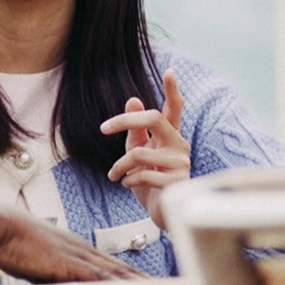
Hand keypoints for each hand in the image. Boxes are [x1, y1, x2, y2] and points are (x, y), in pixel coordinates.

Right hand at [0, 203, 146, 282]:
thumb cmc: (7, 240)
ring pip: (118, 275)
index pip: (114, 266)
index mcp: (76, 250)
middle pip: (124, 270)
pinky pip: (99, 281)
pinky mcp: (67, 266)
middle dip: (150, 284)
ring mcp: (77, 257)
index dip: (136, 277)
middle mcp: (83, 252)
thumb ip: (47, 274)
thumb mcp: (33, 260)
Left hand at [100, 69, 189, 229]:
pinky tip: (127, 185)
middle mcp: (179, 145)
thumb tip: (133, 100)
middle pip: (153, 118)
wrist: (159, 213)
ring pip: (139, 153)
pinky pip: (142, 174)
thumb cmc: (148, 181)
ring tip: (114, 175)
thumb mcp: (138, 152)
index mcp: (170, 136)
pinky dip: (128, 180)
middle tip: (104, 128)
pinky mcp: (176, 181)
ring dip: (119, 166)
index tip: (169, 70)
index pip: (174, 108)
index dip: (172, 90)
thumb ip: (136, 130)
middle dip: (125, 121)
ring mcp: (181, 163)